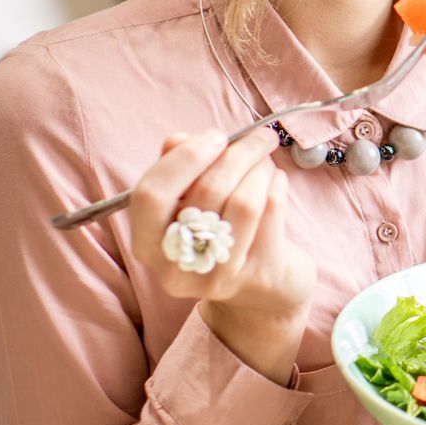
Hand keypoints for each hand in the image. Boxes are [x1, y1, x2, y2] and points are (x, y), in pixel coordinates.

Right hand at [127, 127, 316, 377]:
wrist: (262, 288)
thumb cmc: (219, 232)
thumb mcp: (189, 201)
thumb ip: (177, 168)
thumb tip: (178, 140)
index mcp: (148, 244)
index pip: (150, 195)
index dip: (184, 158)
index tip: (215, 136)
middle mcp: (175, 268)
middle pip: (206, 192)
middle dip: (237, 154)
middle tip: (258, 137)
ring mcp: (217, 276)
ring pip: (243, 202)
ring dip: (260, 169)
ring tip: (266, 159)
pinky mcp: (258, 275)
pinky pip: (271, 213)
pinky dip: (277, 185)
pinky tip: (276, 179)